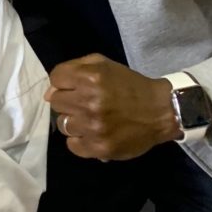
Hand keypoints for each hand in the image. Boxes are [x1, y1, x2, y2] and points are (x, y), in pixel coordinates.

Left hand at [45, 54, 176, 160]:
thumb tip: (49, 92)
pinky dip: (80, 141)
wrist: (161, 111)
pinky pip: (72, 145)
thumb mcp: (105, 65)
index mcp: (90, 78)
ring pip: (63, 125)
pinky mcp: (98, 147)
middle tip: (85, 104)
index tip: (75, 87)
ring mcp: (93, 127)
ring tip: (91, 120)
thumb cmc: (130, 86)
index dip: (64, 83)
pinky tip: (93, 134)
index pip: (56, 79)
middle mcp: (89, 102)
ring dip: (75, 122)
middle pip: (56, 102)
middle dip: (69, 101)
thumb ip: (75, 68)